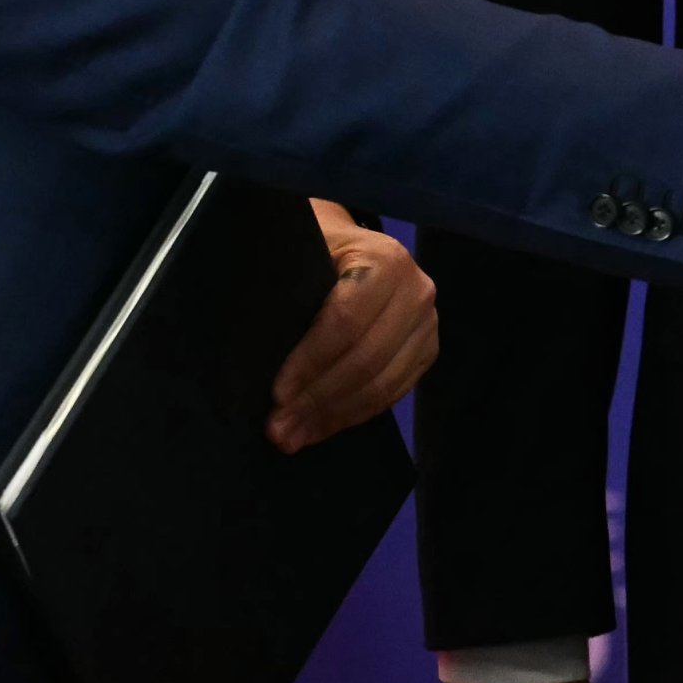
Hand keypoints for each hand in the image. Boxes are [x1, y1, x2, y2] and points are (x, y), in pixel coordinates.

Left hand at [269, 200, 437, 450]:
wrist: (348, 246)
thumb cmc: (313, 249)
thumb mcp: (297, 253)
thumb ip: (283, 291)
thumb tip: (255, 350)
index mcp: (385, 261)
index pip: (346, 322)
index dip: (310, 362)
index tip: (276, 393)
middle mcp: (417, 291)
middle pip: (367, 359)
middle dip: (318, 399)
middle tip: (278, 429)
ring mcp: (427, 323)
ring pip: (383, 384)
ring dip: (334, 416)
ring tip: (293, 436)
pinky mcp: (426, 350)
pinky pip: (393, 393)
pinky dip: (355, 414)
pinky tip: (322, 427)